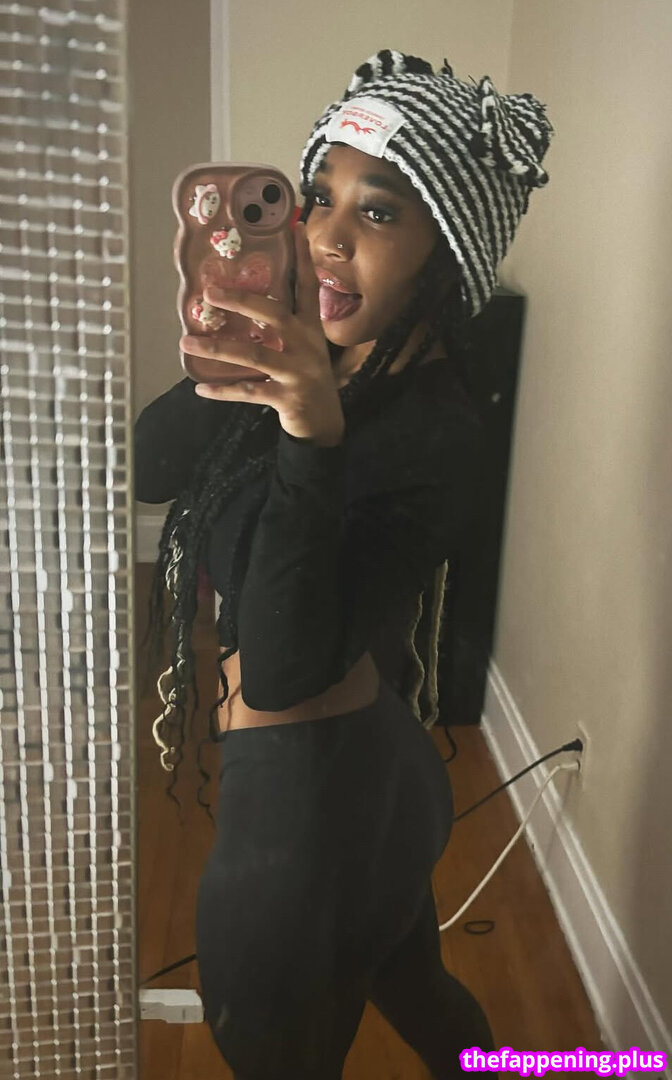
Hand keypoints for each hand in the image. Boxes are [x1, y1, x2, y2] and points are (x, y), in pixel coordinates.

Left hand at [181, 223, 344, 445]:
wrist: (324, 423)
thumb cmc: (305, 378)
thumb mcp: (302, 348)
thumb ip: (281, 326)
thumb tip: (245, 301)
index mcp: (309, 329)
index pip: (307, 287)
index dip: (301, 258)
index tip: (295, 227)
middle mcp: (306, 345)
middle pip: (274, 315)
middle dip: (242, 301)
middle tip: (210, 292)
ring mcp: (298, 372)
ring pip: (254, 354)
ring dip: (217, 349)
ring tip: (186, 344)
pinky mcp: (287, 397)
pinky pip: (249, 391)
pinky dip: (223, 391)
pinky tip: (201, 388)